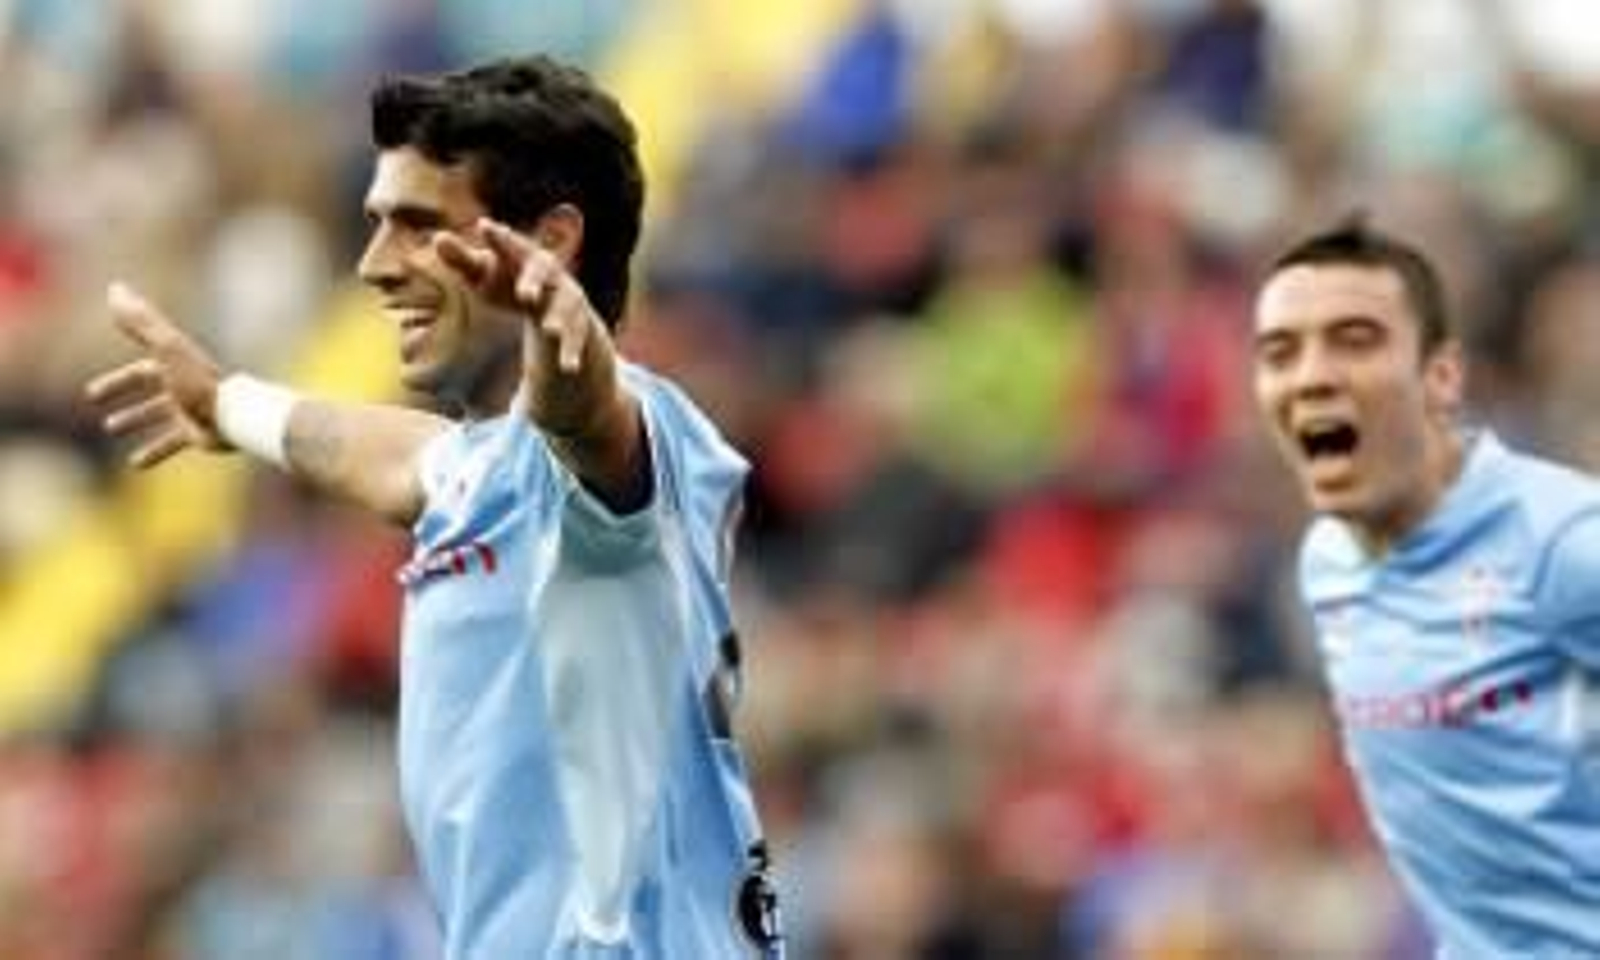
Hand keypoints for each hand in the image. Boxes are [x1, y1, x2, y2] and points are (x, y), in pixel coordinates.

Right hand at [85, 283, 228, 468]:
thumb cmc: (199, 383)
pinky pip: (173, 443)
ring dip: (135, 421)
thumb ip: (141, 321)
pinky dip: (155, 452)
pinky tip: (136, 463)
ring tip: (112, 430)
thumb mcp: (166, 349)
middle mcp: (182, 386)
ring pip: (159, 416)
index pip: (140, 371)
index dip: (116, 381)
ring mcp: (191, 410)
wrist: (235, 416)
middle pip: (148, 388)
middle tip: (99, 409)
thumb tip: (115, 288)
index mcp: (175, 366)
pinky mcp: (199, 433)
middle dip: (124, 397)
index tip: (92, 394)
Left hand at [434, 217, 602, 373]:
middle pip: (543, 272)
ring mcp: (568, 299)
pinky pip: (576, 340)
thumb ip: (463, 259)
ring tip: (549, 330)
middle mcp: (550, 274)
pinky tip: (568, 369)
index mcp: (524, 256)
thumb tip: (438, 238)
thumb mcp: (486, 274)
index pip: (511, 245)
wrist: (560, 303)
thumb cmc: (511, 282)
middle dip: (534, 282)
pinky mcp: (579, 327)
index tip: (484, 226)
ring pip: (566, 307)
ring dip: (558, 319)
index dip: (499, 239)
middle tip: (523, 295)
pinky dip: (572, 354)